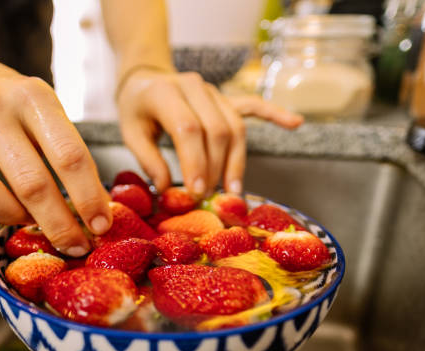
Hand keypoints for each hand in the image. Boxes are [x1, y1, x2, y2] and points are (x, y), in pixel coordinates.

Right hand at [0, 62, 110, 256]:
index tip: (101, 226)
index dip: (88, 197)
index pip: (69, 154)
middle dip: (58, 223)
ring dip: (8, 214)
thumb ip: (69, 155)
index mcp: (33, 97)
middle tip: (76, 246)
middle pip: (29, 180)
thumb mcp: (51, 114)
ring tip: (27, 220)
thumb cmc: (18, 108)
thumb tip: (96, 211)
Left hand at [116, 69, 302, 196]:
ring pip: (235, 126)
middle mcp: (194, 87)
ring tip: (233, 189)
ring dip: (236, 161)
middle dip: (215, 168)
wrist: (146, 78)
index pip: (188, 129)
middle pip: (217, 130)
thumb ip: (148, 159)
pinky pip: (253, 105)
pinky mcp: (226, 97)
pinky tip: (294, 123)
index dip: (195, 162)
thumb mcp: (130, 132)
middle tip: (208, 197)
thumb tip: (167, 189)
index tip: (196, 192)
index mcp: (166, 93)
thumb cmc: (137, 109)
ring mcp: (214, 91)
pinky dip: (274, 114)